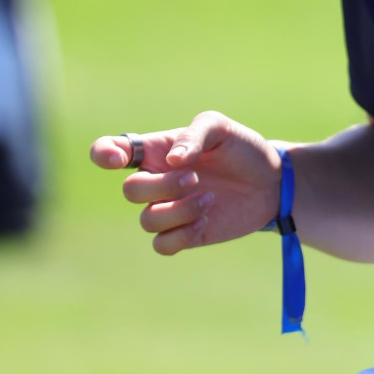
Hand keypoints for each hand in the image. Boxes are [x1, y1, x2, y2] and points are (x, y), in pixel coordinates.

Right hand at [90, 111, 280, 255]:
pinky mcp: (183, 234)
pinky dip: (182, 235)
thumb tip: (172, 160)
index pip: (110, 150)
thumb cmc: (240, 148)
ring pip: (147, 220)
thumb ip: (194, 135)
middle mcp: (156, 180)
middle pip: (130, 190)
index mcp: (156, 150)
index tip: (118, 160)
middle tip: (194, 177)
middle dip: (161, 186)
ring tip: (210, 198)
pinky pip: (162, 245)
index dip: (102, 154)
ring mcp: (167, 208)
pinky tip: (206, 219)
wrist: (271, 181)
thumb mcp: (221, 128)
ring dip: (178, 211)